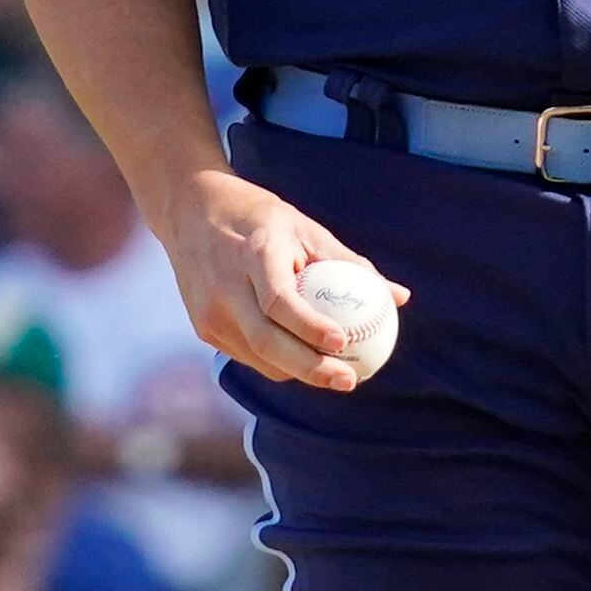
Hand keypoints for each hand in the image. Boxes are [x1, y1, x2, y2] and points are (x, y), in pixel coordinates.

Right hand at [157, 167, 406, 393]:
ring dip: (299, 372)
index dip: (310, 328)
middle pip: (267, 341)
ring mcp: (208, 312)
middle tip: (350, 379)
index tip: (344, 342)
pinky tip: (308, 363)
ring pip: (259, 356)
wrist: (189, 211)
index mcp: (251, 255)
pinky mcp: (203, 327)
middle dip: (311, 369)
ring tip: (338, 376)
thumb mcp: (306, 229)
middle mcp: (224, 287)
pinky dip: (278, 362)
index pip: (279, 302)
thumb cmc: (262, 219)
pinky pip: (248, 354)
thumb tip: (401, 298)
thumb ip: (351, 265)